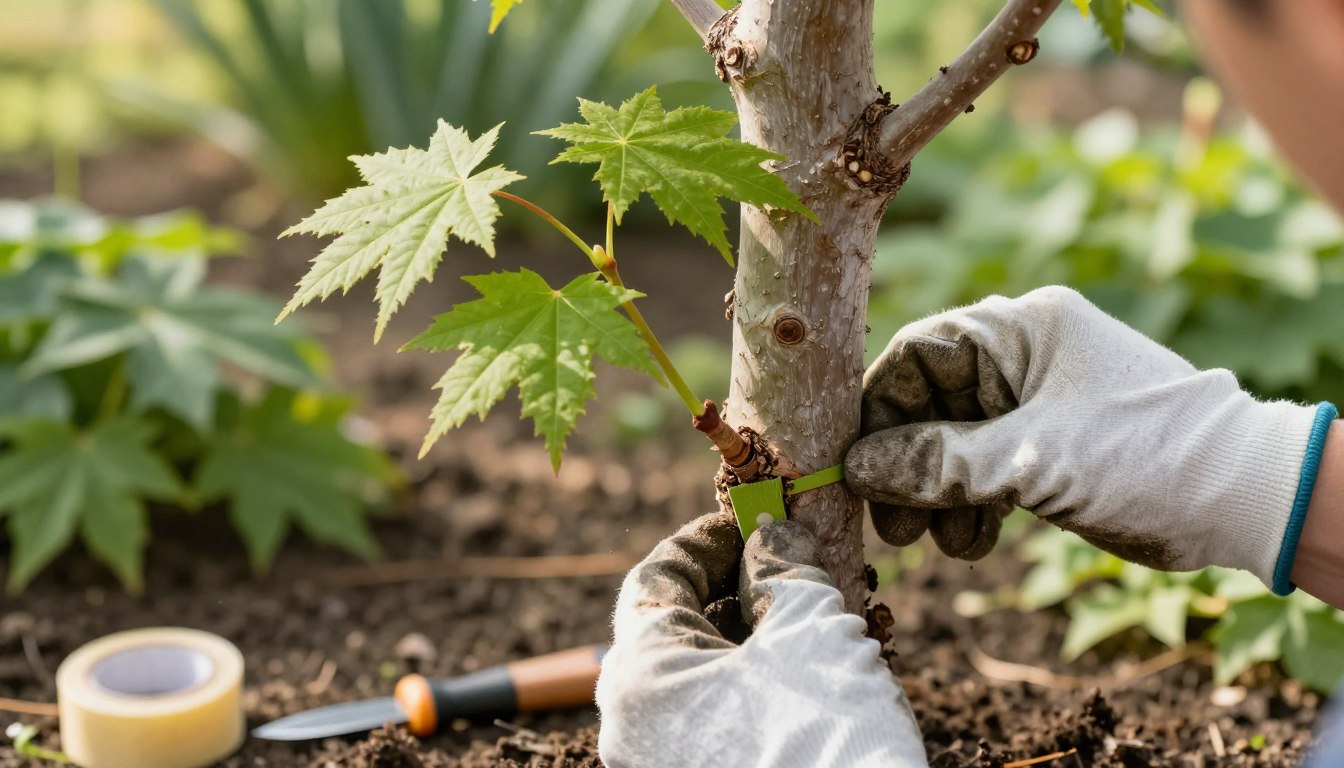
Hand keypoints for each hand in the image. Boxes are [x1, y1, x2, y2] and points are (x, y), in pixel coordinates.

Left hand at [597, 513, 926, 767]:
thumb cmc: (831, 739)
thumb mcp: (813, 631)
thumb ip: (782, 568)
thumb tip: (768, 538)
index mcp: (638, 677)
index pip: (655, 579)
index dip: (708, 539)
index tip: (754, 521)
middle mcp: (630, 730)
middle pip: (669, 630)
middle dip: (730, 589)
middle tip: (786, 567)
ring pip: (689, 679)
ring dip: (743, 639)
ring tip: (806, 621)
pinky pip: (704, 722)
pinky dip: (744, 687)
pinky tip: (800, 678)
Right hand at [844, 286, 1322, 588]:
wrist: (1246, 502)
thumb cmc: (1143, 457)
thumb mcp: (1030, 461)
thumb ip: (937, 462)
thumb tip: (856, 468)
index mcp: (1022, 328)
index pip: (919, 353)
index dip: (878, 410)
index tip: (851, 464)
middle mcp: (1024, 354)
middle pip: (930, 402)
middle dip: (908, 465)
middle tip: (891, 524)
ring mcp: (1038, 398)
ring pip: (955, 440)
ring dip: (938, 493)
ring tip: (936, 542)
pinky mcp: (1049, 441)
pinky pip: (986, 464)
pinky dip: (972, 501)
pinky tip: (972, 540)